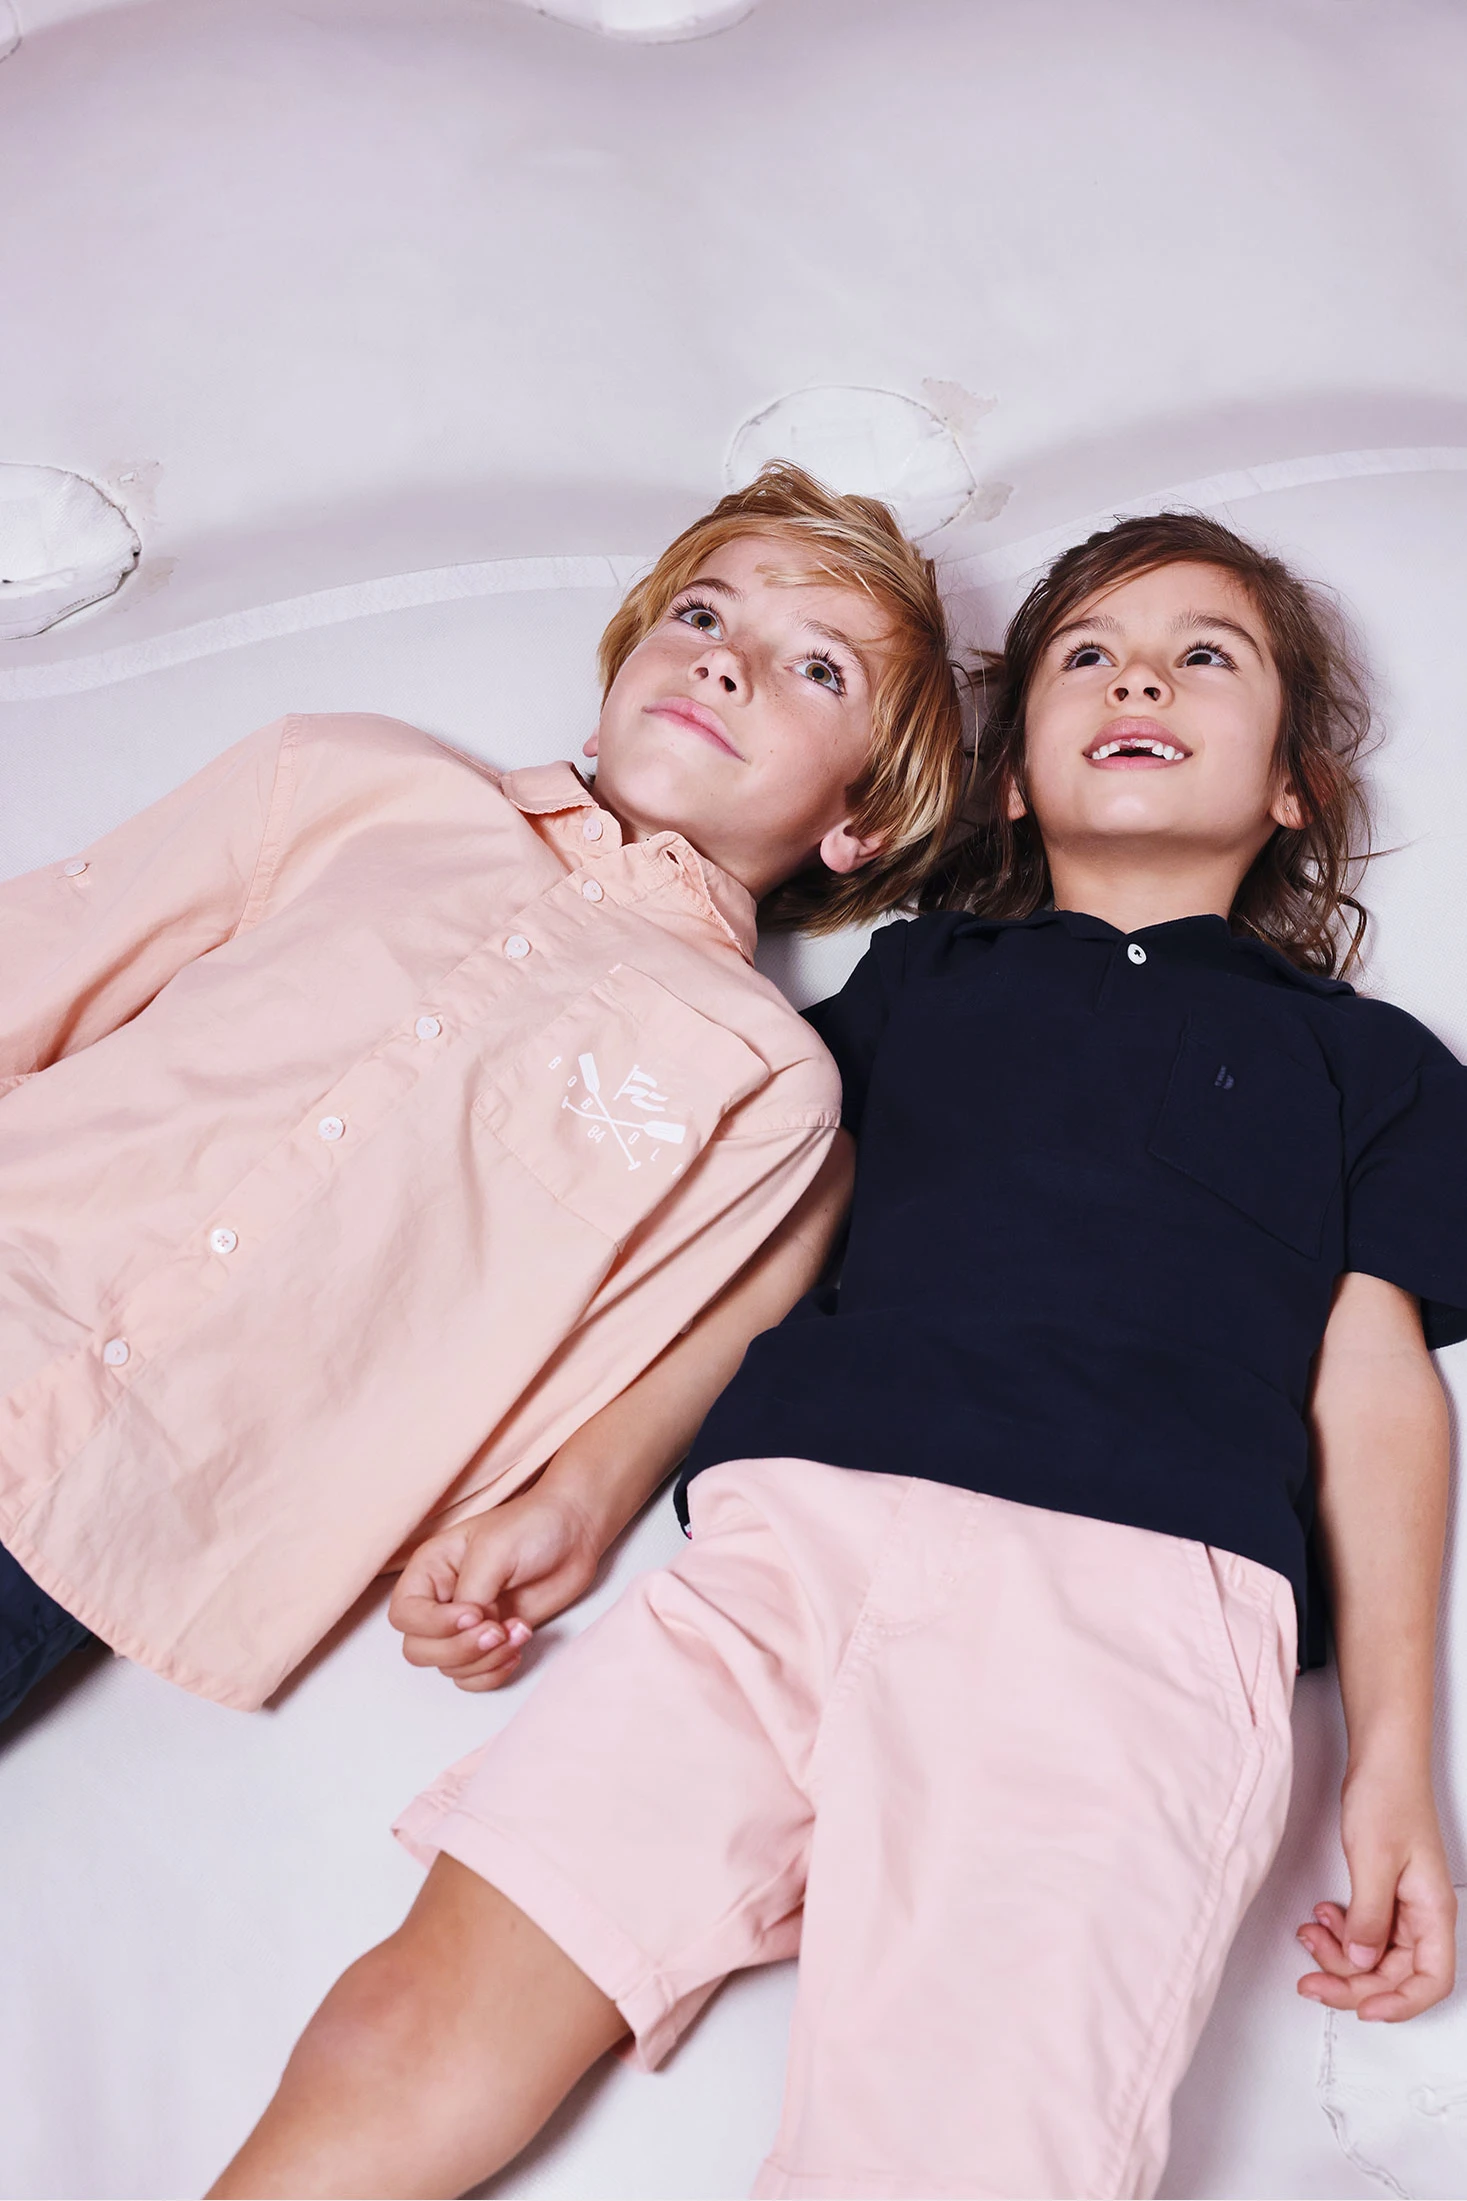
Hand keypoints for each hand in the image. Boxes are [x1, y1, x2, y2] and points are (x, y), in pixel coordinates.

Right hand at [388, 1485, 602, 1691]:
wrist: (575, 1534)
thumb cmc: (532, 1529)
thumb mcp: (494, 1552)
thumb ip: (473, 1593)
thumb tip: (469, 1629)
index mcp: (430, 1570)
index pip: (404, 1615)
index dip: (434, 1624)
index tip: (475, 1613)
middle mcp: (441, 1600)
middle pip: (419, 1650)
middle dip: (460, 1649)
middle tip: (498, 1629)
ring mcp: (465, 1625)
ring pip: (448, 1667)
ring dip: (485, 1659)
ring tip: (520, 1630)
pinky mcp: (490, 1641)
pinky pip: (473, 1678)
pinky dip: (494, 1672)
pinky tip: (518, 1647)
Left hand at [1296, 1767, 1456, 2020]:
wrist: (1380, 1758)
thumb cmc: (1389, 1795)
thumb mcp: (1374, 1859)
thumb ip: (1369, 1916)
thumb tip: (1360, 1962)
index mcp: (1433, 1911)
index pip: (1431, 1980)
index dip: (1400, 2004)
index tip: (1364, 2010)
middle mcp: (1421, 1913)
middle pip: (1393, 1974)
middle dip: (1351, 1982)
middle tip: (1311, 1980)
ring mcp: (1401, 1904)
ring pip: (1373, 1954)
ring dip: (1339, 1955)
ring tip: (1309, 1935)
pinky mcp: (1381, 1891)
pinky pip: (1362, 1929)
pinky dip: (1339, 1931)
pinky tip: (1320, 1917)